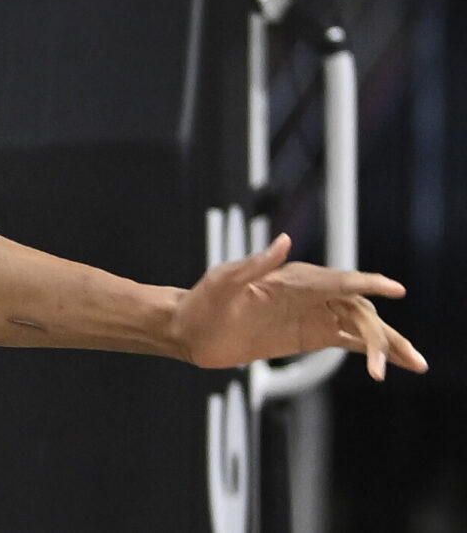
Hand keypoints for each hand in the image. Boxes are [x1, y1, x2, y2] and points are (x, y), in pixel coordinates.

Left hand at [173, 234, 426, 379]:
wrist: (189, 330)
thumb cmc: (203, 301)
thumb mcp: (224, 280)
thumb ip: (255, 263)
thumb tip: (285, 241)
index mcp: (291, 279)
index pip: (337, 280)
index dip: (366, 283)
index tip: (393, 288)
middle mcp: (307, 295)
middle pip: (357, 309)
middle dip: (384, 332)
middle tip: (409, 357)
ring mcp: (310, 315)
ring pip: (358, 327)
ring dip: (386, 344)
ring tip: (416, 364)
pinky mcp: (307, 335)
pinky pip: (345, 340)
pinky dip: (369, 350)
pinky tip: (389, 363)